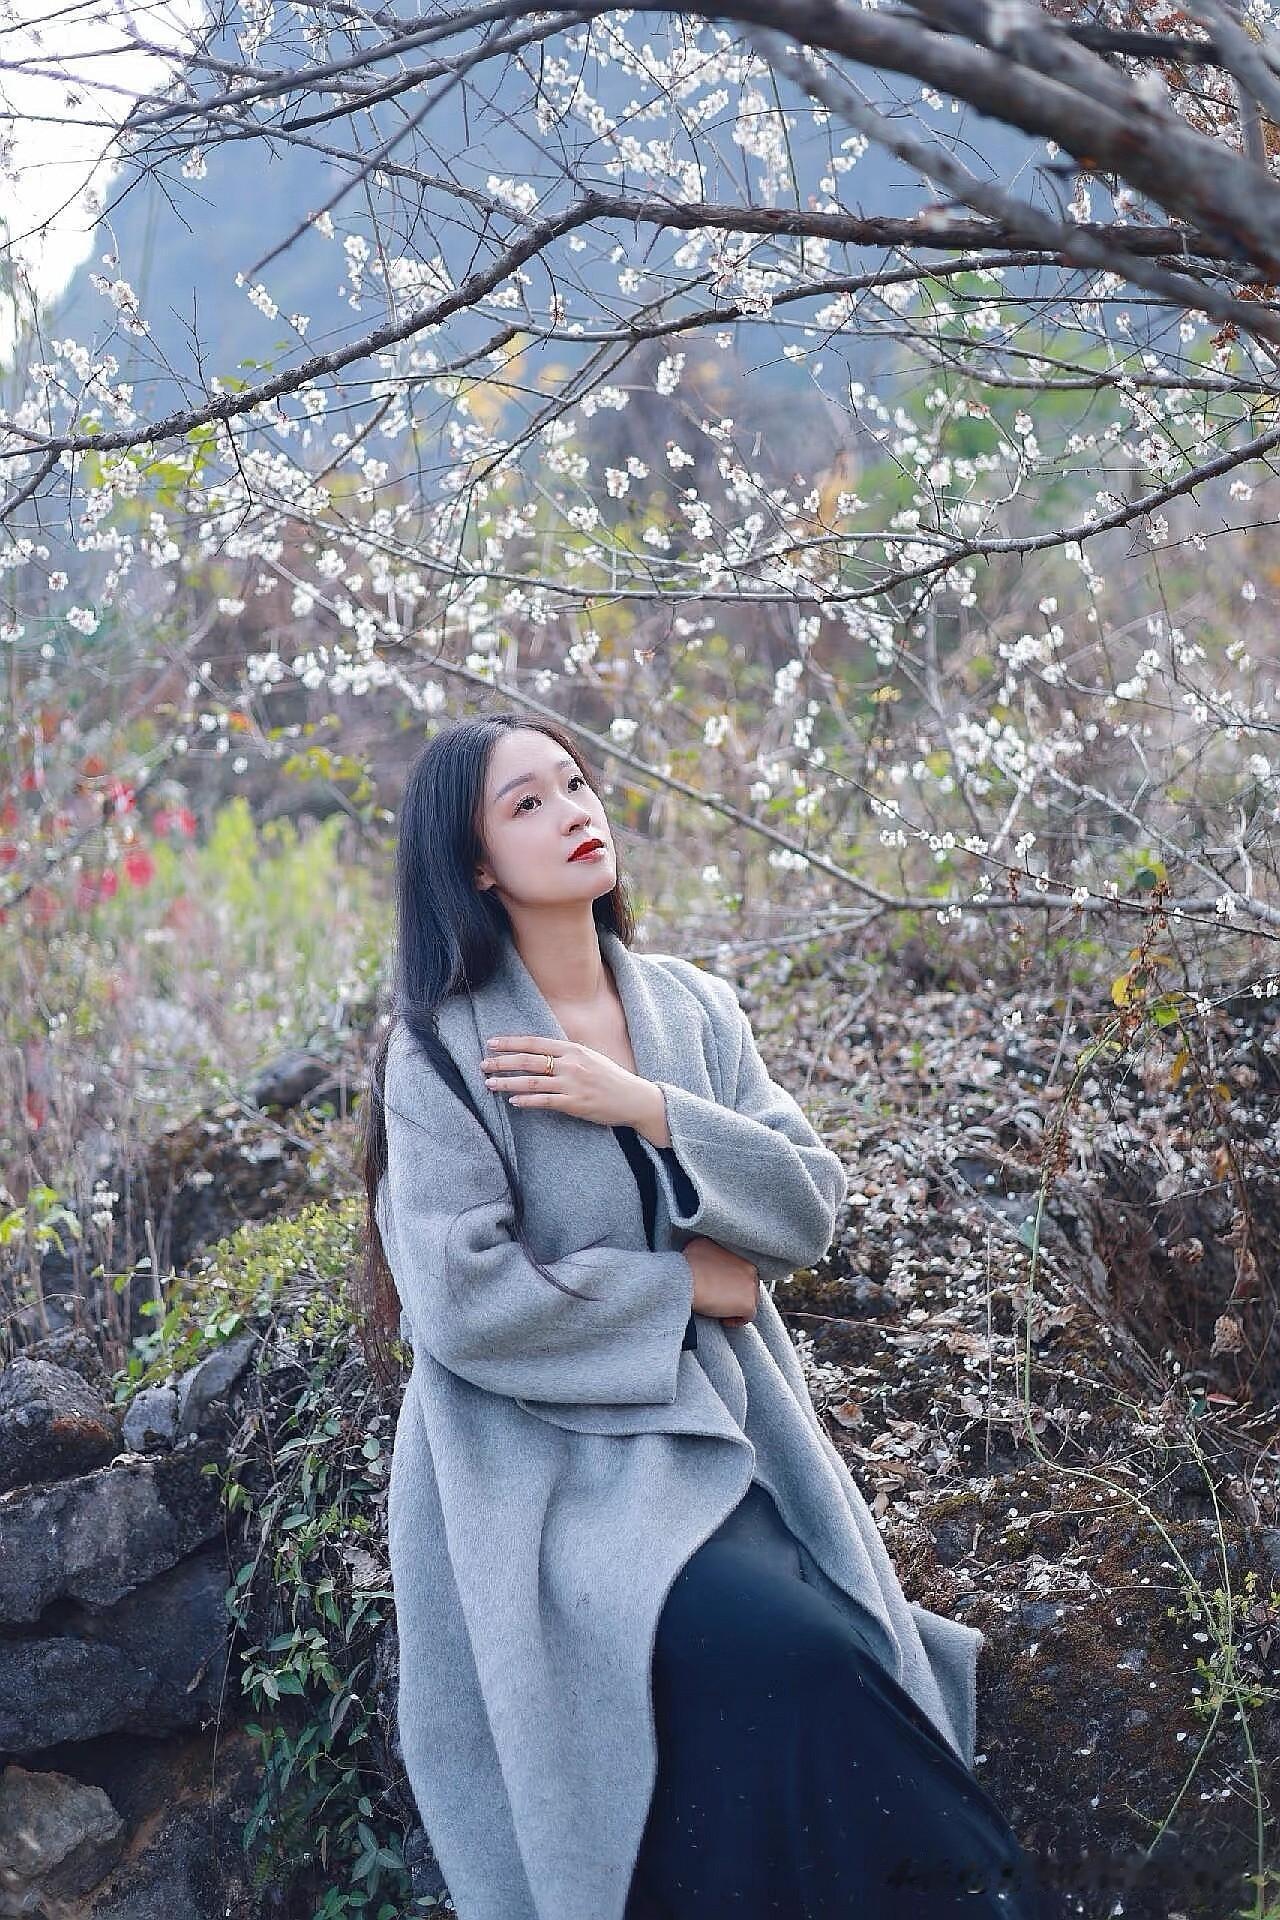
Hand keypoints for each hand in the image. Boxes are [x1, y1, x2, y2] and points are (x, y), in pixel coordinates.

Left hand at [481, 1035, 650, 1128]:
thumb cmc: (611, 1078)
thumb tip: (540, 1053)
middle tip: (483, 1064)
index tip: (492, 1043)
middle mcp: (571, 1064)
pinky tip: (512, 1101)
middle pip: (529, 1060)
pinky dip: (526, 1100)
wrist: (635, 1098)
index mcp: (573, 1049)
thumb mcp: (590, 1057)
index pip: (535, 1042)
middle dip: (502, 1062)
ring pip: (532, 1081)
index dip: (511, 1042)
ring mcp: (572, 1084)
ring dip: (507, 1082)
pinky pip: (544, 1101)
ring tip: (490, 1084)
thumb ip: (566, 1054)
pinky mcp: (574, 1103)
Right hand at [682, 1235, 758, 1326]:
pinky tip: (723, 1319)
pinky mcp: (748, 1304)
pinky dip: (736, 1320)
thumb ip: (712, 1251)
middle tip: (720, 1299)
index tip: (720, 1287)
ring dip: (736, 1306)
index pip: (742, 1271)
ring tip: (720, 1309)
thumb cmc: (688, 1265)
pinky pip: (748, 1316)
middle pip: (748, 1286)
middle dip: (736, 1293)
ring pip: (750, 1300)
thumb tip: (707, 1256)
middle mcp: (750, 1268)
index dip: (731, 1281)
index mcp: (739, 1254)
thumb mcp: (700, 1246)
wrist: (687, 1280)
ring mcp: (751, 1287)